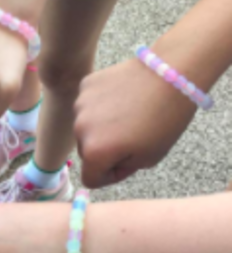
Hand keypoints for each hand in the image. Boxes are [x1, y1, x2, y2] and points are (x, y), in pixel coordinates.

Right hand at [74, 59, 197, 188]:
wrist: (172, 73)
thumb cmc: (165, 119)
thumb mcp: (149, 158)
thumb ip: (122, 167)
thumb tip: (107, 161)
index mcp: (94, 152)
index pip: (90, 179)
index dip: (110, 176)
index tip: (128, 162)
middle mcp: (80, 129)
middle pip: (85, 151)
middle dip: (104, 149)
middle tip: (131, 136)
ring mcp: (80, 105)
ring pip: (86, 126)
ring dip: (101, 126)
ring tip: (128, 114)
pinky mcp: (86, 85)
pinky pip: (88, 104)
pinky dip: (101, 105)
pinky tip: (122, 97)